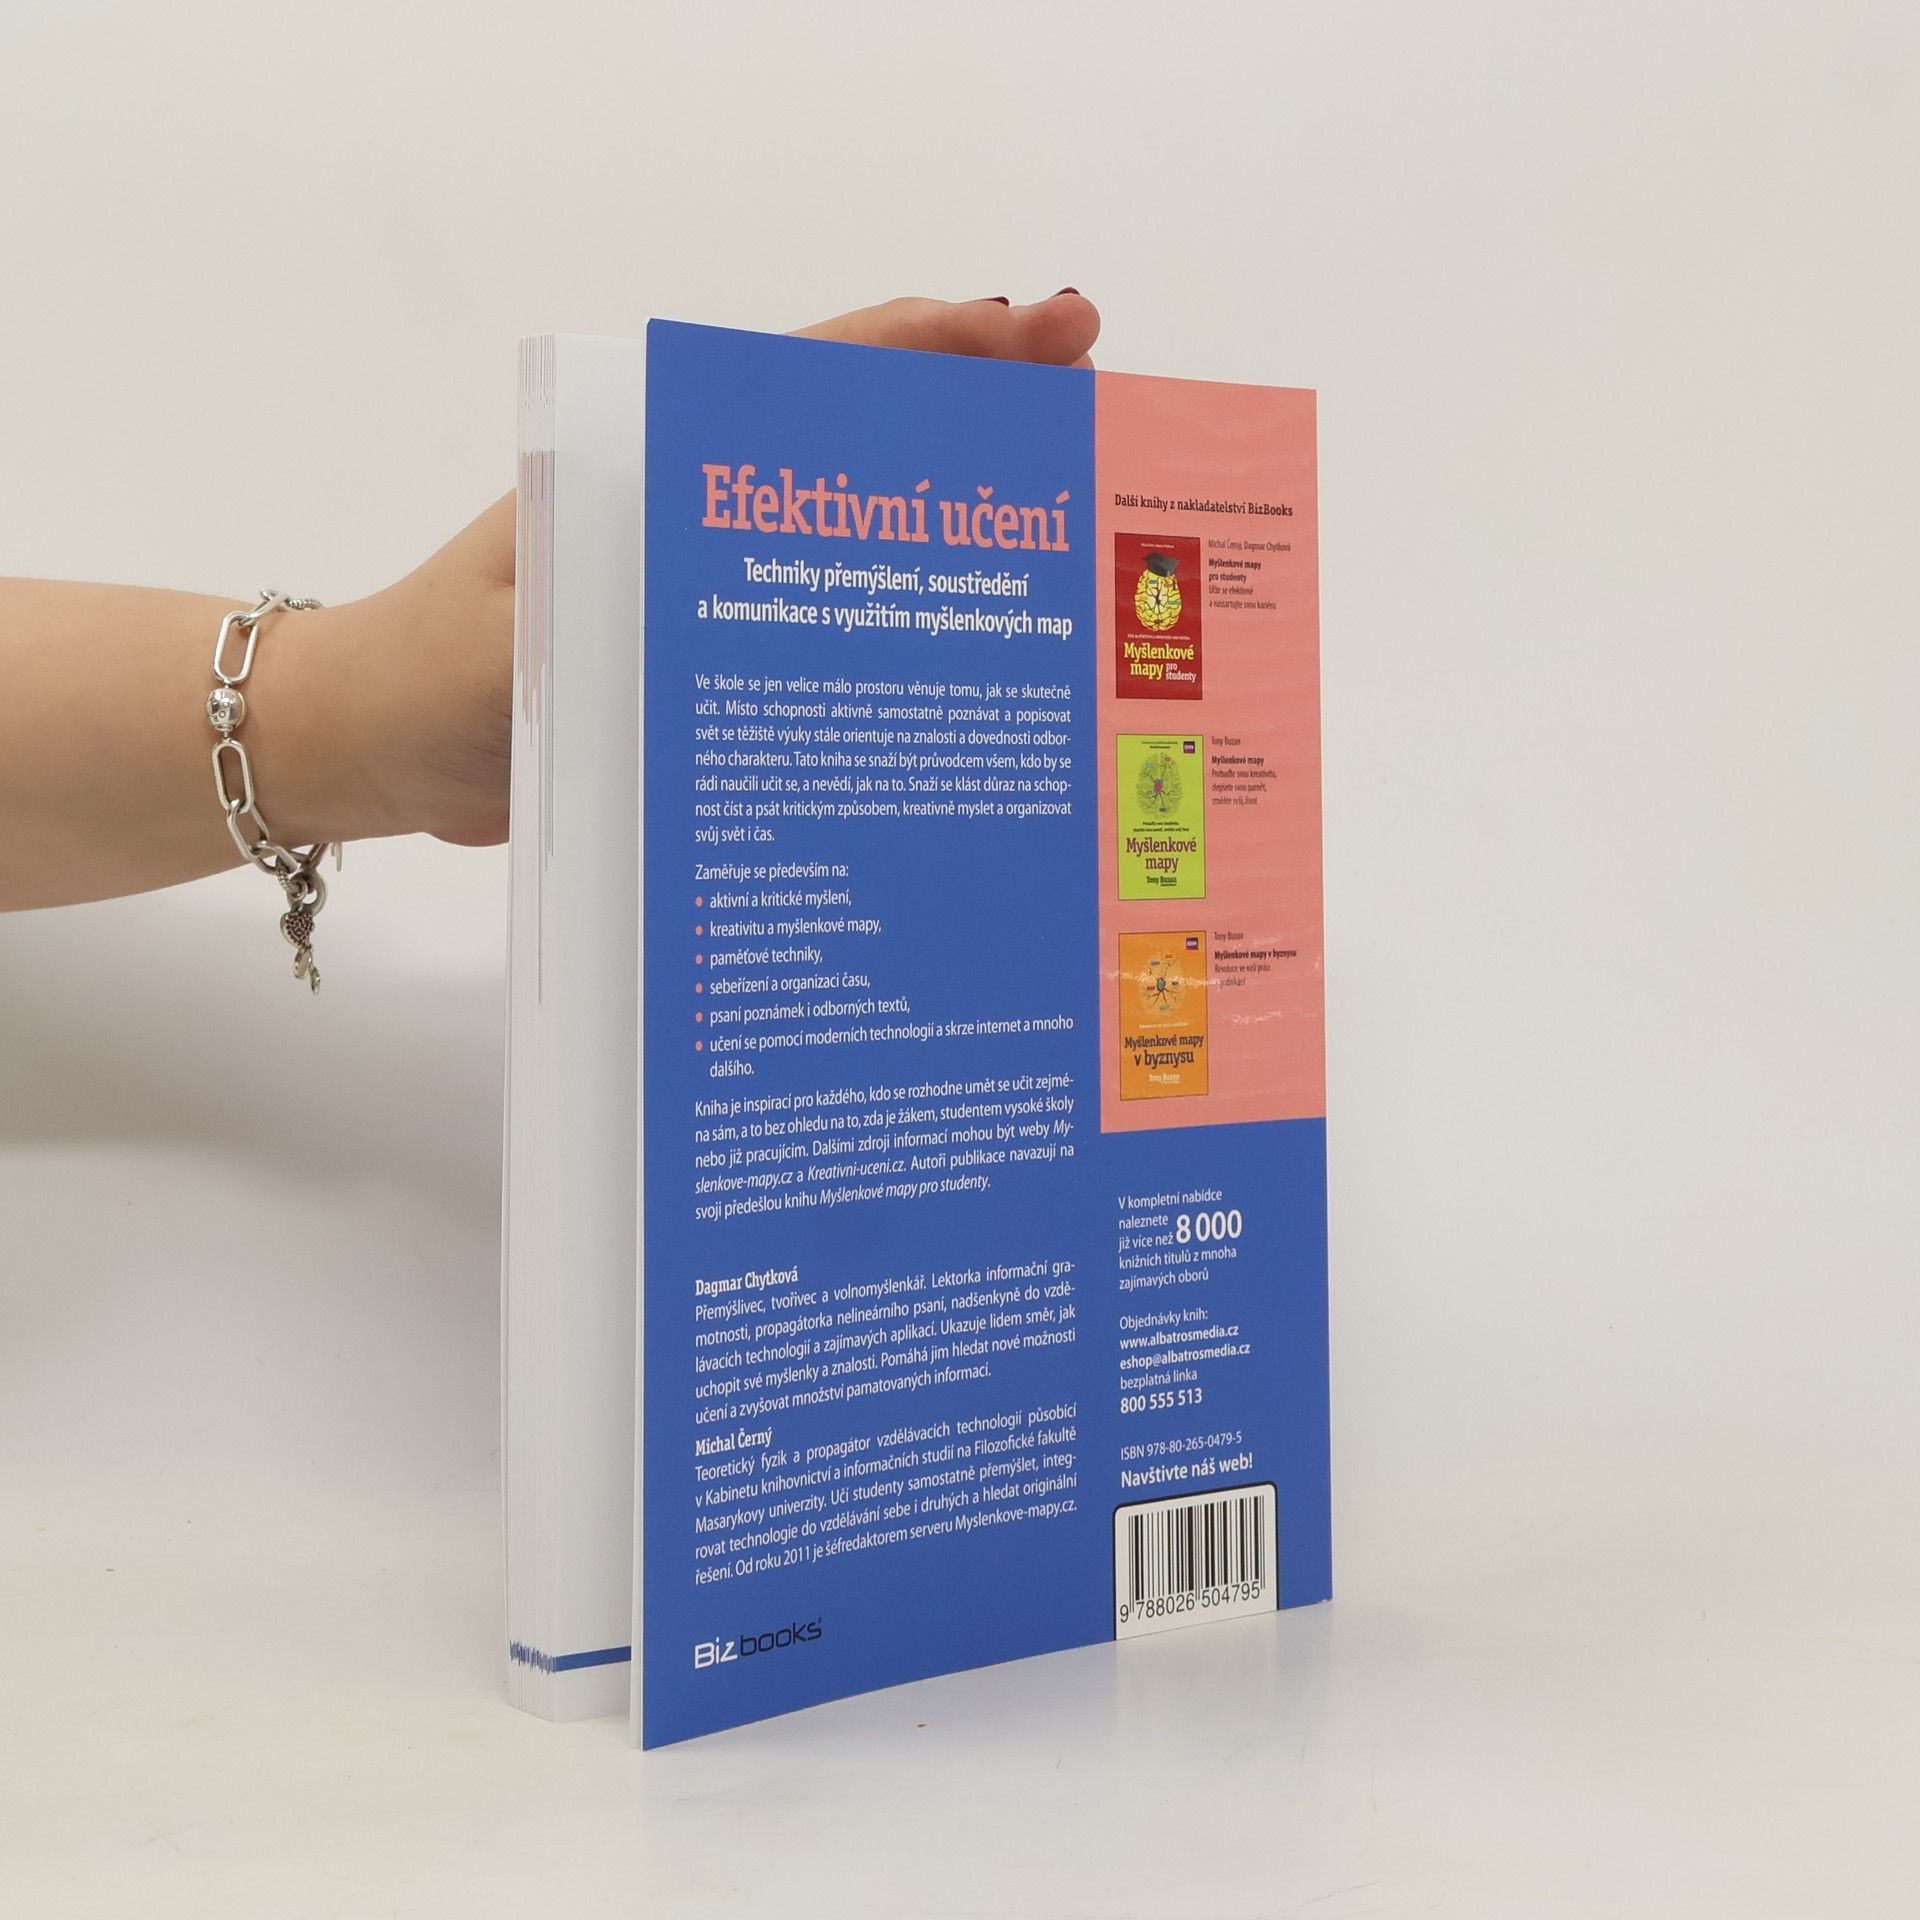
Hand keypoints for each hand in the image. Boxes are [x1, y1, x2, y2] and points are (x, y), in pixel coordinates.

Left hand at [356, 292, 1100, 847]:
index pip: (811, 382)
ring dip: (960, 522)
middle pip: (862, 443)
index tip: (1044, 333)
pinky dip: (905, 625)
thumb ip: (603, 640)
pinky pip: (829, 630)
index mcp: (655, 467)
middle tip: (1098, 417)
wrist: (372, 746)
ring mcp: (717, 586)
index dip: (933, 351)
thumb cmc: (427, 682)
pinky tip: (979, 655)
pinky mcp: (717, 661)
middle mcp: (703, 511)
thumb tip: (739, 641)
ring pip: (860, 533)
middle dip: (980, 417)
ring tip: (1073, 527)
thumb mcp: (513, 656)